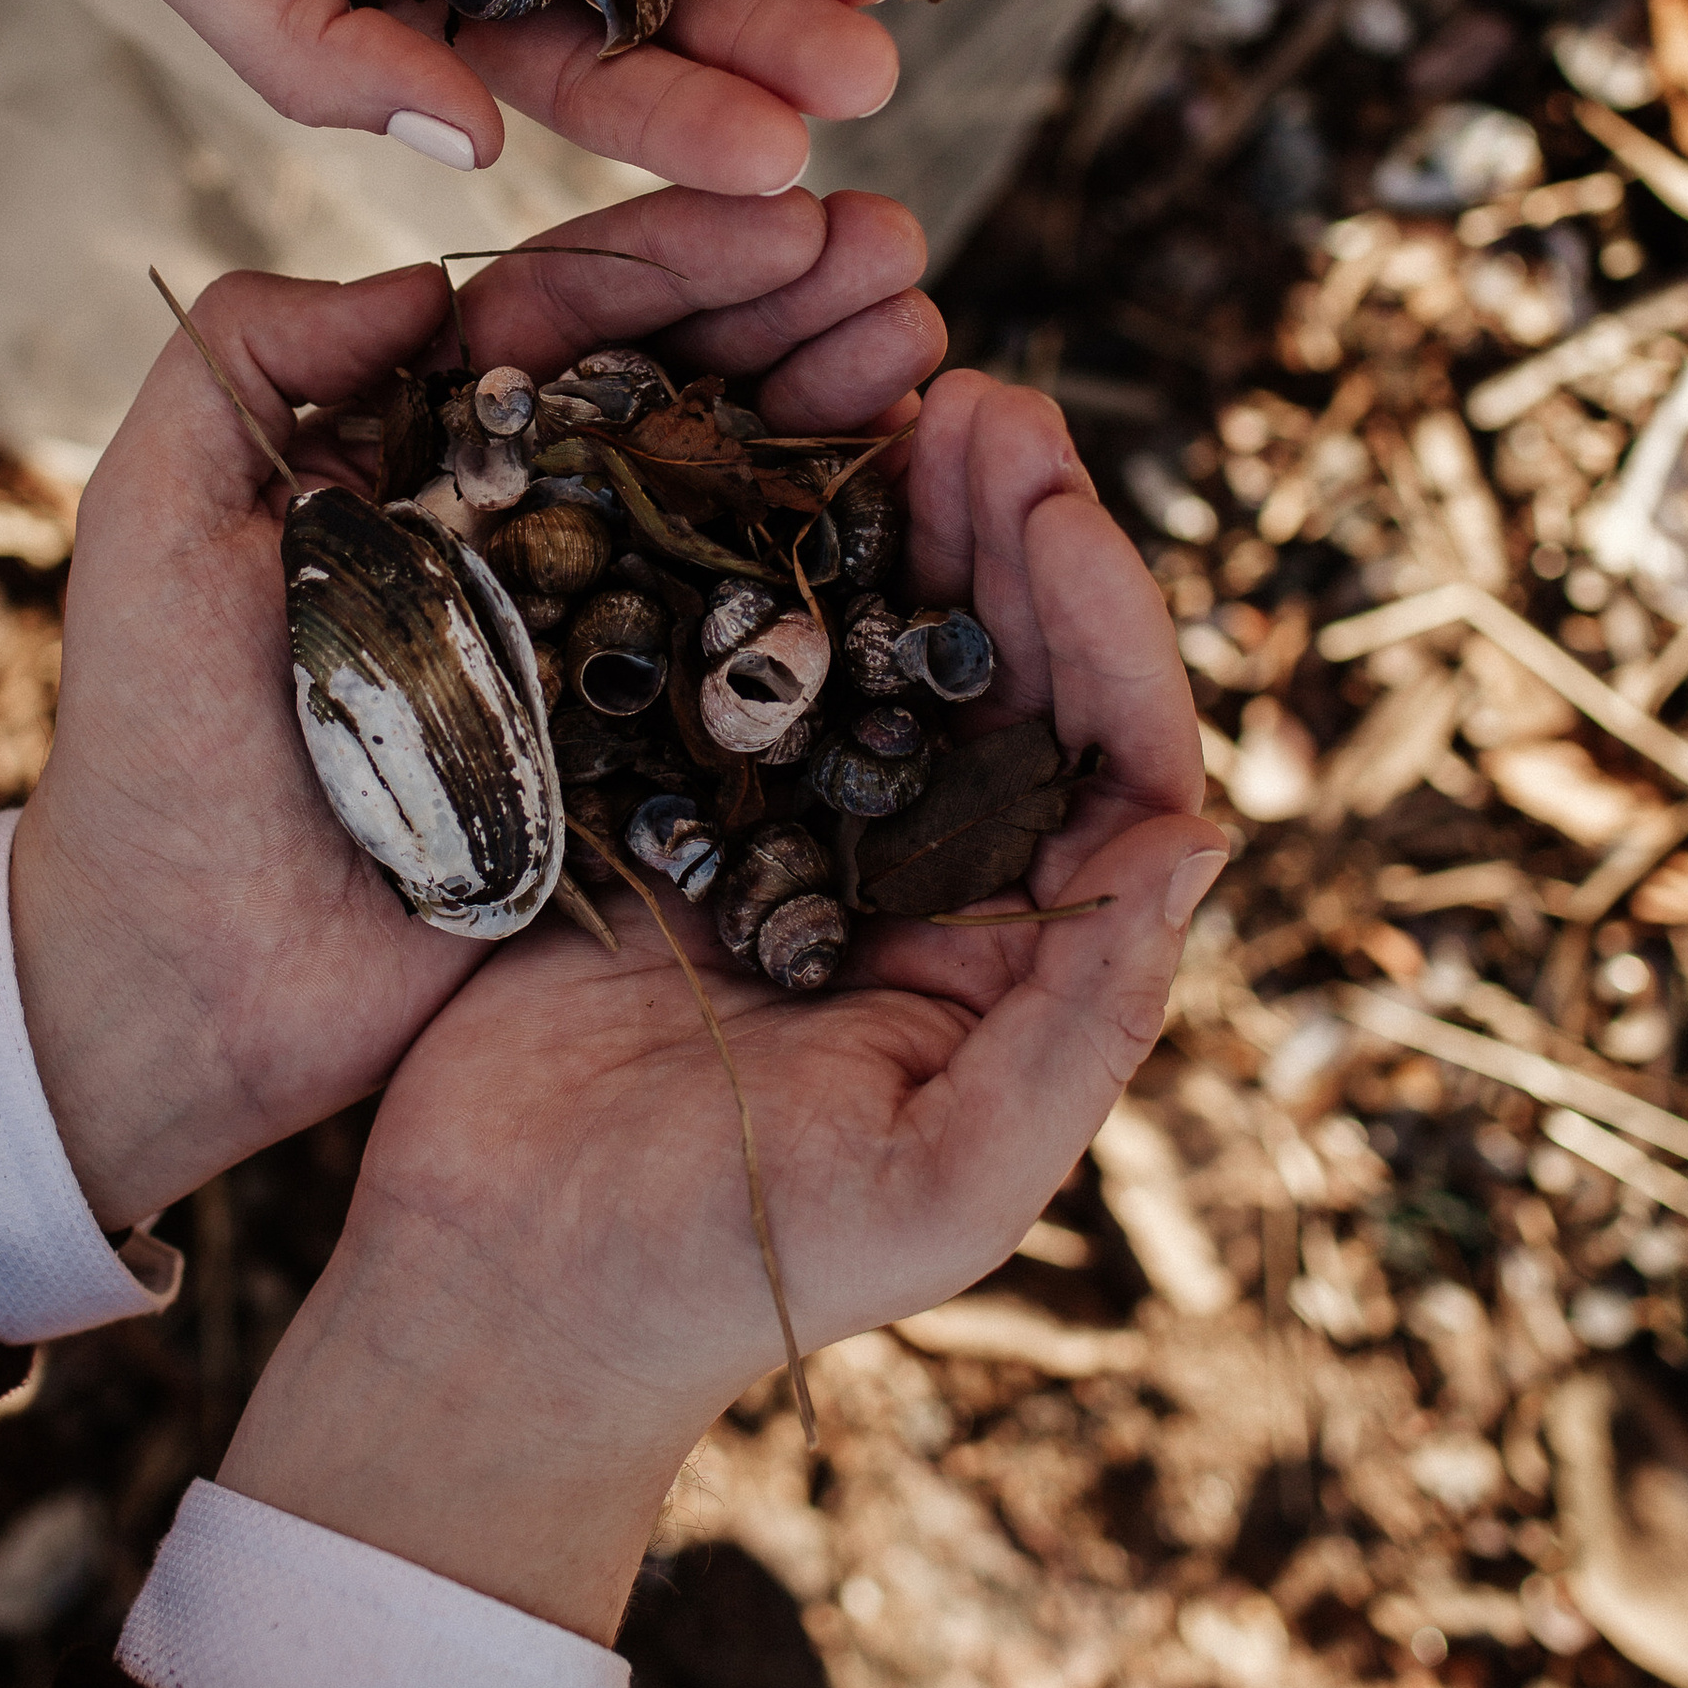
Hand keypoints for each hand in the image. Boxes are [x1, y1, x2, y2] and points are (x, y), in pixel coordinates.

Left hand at [6, 185, 945, 1231]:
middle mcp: (521, 524)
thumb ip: (245, 361)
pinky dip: (841, 568)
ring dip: (838, 409)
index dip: (680, 256)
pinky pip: (757, 645)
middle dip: (794, 312)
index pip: (566, 319)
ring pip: (738, 492)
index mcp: (415, 451)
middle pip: (680, 385)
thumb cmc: (152, 751)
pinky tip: (921, 499)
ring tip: (929, 351)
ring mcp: (594, 635)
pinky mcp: (643, 749)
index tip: (791, 212)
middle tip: (903, 260)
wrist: (190, 982)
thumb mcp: (151, 524)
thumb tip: (425, 280)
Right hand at [222, 373, 1224, 1638]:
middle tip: (975, 394)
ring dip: (903, 510)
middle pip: (1013, 663)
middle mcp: (929, 873)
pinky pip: (745, 645)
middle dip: (1009, 523)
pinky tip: (759, 461)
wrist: (489, 1298)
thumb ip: (1082, 1026)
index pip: (1115, 755)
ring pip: (887, 630)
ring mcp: (797, 824)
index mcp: (1018, 957)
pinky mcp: (670, 793)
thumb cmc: (726, 1277)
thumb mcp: (944, 1185)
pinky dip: (765, 548)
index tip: (1047, 501)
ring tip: (899, 389)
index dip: (1102, 620)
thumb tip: (1198, 837)